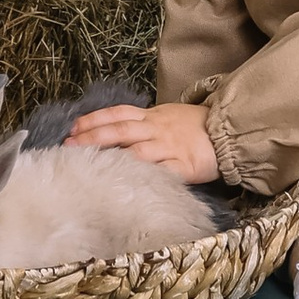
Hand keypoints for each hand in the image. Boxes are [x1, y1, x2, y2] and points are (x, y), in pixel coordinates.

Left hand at [69, 98, 220, 182]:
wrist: (230, 132)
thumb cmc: (196, 126)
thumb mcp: (168, 116)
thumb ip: (144, 123)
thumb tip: (114, 130)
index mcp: (152, 116)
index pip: (117, 114)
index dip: (94, 119)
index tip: (72, 127)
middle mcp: (157, 129)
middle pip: (119, 130)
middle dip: (92, 138)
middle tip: (68, 146)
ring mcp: (170, 147)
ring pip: (136, 151)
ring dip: (111, 157)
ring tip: (89, 166)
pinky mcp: (184, 166)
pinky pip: (162, 172)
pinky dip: (144, 177)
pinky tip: (125, 184)